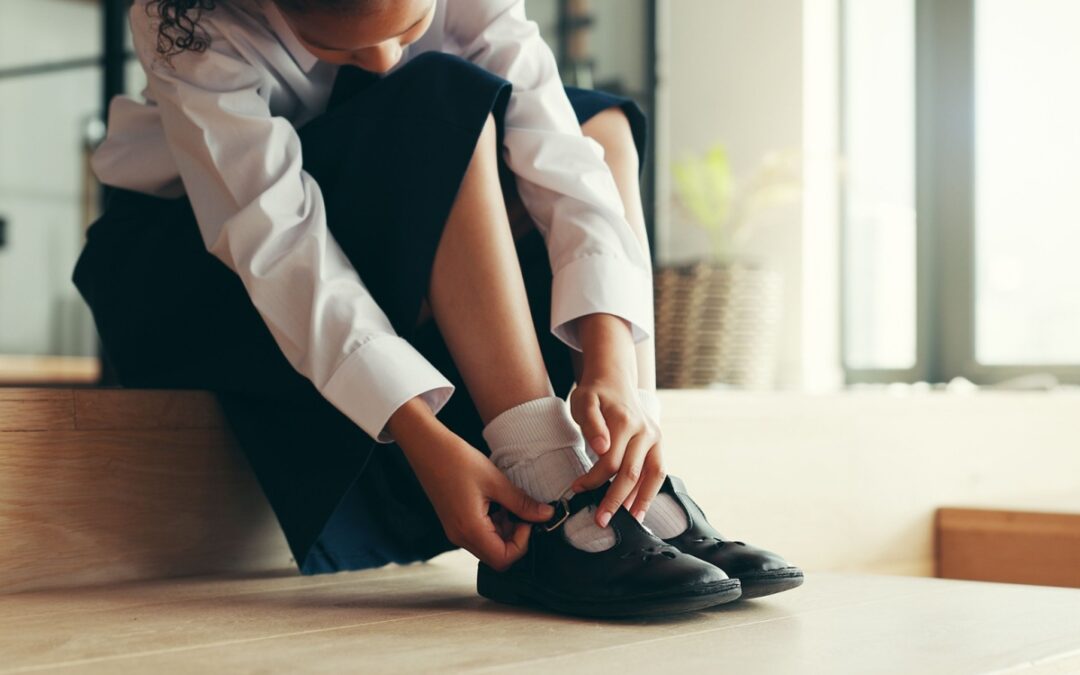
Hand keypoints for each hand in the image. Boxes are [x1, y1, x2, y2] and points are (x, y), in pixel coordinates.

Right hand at [398, 426, 554, 570]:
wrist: (427, 447)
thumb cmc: (457, 460)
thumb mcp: (495, 481)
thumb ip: (522, 503)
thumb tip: (546, 515)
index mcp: (470, 529)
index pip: (503, 559)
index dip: (522, 543)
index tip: (527, 520)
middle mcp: (460, 536)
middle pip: (496, 556)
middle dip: (515, 537)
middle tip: (521, 511)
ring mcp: (455, 531)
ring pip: (489, 546)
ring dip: (504, 530)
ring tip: (507, 503)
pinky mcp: (454, 523)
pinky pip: (479, 535)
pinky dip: (493, 525)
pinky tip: (496, 502)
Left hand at [567, 372, 664, 528]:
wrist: (614, 379)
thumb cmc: (595, 393)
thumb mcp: (584, 401)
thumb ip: (591, 424)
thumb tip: (602, 448)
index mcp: (625, 422)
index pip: (610, 462)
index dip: (593, 480)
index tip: (577, 490)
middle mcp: (645, 431)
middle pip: (631, 473)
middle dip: (615, 500)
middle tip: (601, 521)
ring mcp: (655, 438)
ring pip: (652, 475)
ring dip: (641, 501)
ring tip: (630, 522)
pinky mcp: (658, 444)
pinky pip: (657, 472)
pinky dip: (650, 491)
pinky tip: (639, 508)